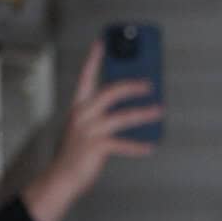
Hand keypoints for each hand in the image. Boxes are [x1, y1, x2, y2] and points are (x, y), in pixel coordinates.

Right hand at [22, 40, 162, 220]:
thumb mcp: (85, 126)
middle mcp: (83, 115)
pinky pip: (123, 144)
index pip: (86, 76)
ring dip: (144, 113)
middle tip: (150, 84)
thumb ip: (101, 113)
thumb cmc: (77, 152)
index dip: (94, 59)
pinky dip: (138, 146)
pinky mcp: (96, 147)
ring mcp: (89, 131)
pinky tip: (150, 146)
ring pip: (122, 116)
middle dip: (132, 85)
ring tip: (160, 110)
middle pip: (110, 92)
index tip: (102, 42)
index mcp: (79, 106)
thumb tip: (130, 104)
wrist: (61, 178)